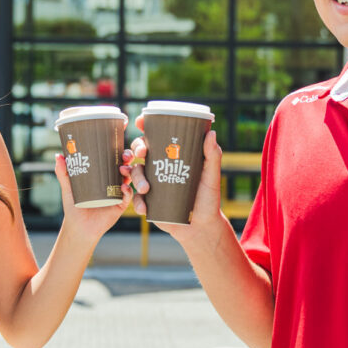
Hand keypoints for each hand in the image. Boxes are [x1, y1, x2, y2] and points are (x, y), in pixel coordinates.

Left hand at [52, 150, 132, 247]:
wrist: (78, 227)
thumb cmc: (73, 207)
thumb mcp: (68, 188)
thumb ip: (63, 173)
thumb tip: (59, 156)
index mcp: (102, 174)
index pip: (112, 158)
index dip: (118, 148)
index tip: (120, 137)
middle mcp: (112, 182)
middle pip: (124, 165)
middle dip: (127, 158)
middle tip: (125, 155)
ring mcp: (118, 193)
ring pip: (129, 179)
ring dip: (129, 172)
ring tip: (122, 169)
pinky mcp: (120, 205)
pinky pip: (128, 196)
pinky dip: (127, 191)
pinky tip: (123, 187)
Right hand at [121, 117, 222, 247]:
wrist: (201, 226)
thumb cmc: (208, 198)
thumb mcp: (211, 176)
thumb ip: (212, 156)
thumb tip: (212, 133)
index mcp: (172, 156)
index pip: (156, 136)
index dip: (146, 126)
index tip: (141, 121)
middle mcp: (159, 167)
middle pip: (140, 151)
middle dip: (136, 148)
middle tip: (142, 153)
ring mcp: (151, 184)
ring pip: (135, 173)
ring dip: (136, 178)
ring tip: (146, 189)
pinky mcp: (147, 201)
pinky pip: (136, 198)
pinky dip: (138, 202)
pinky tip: (145, 208)